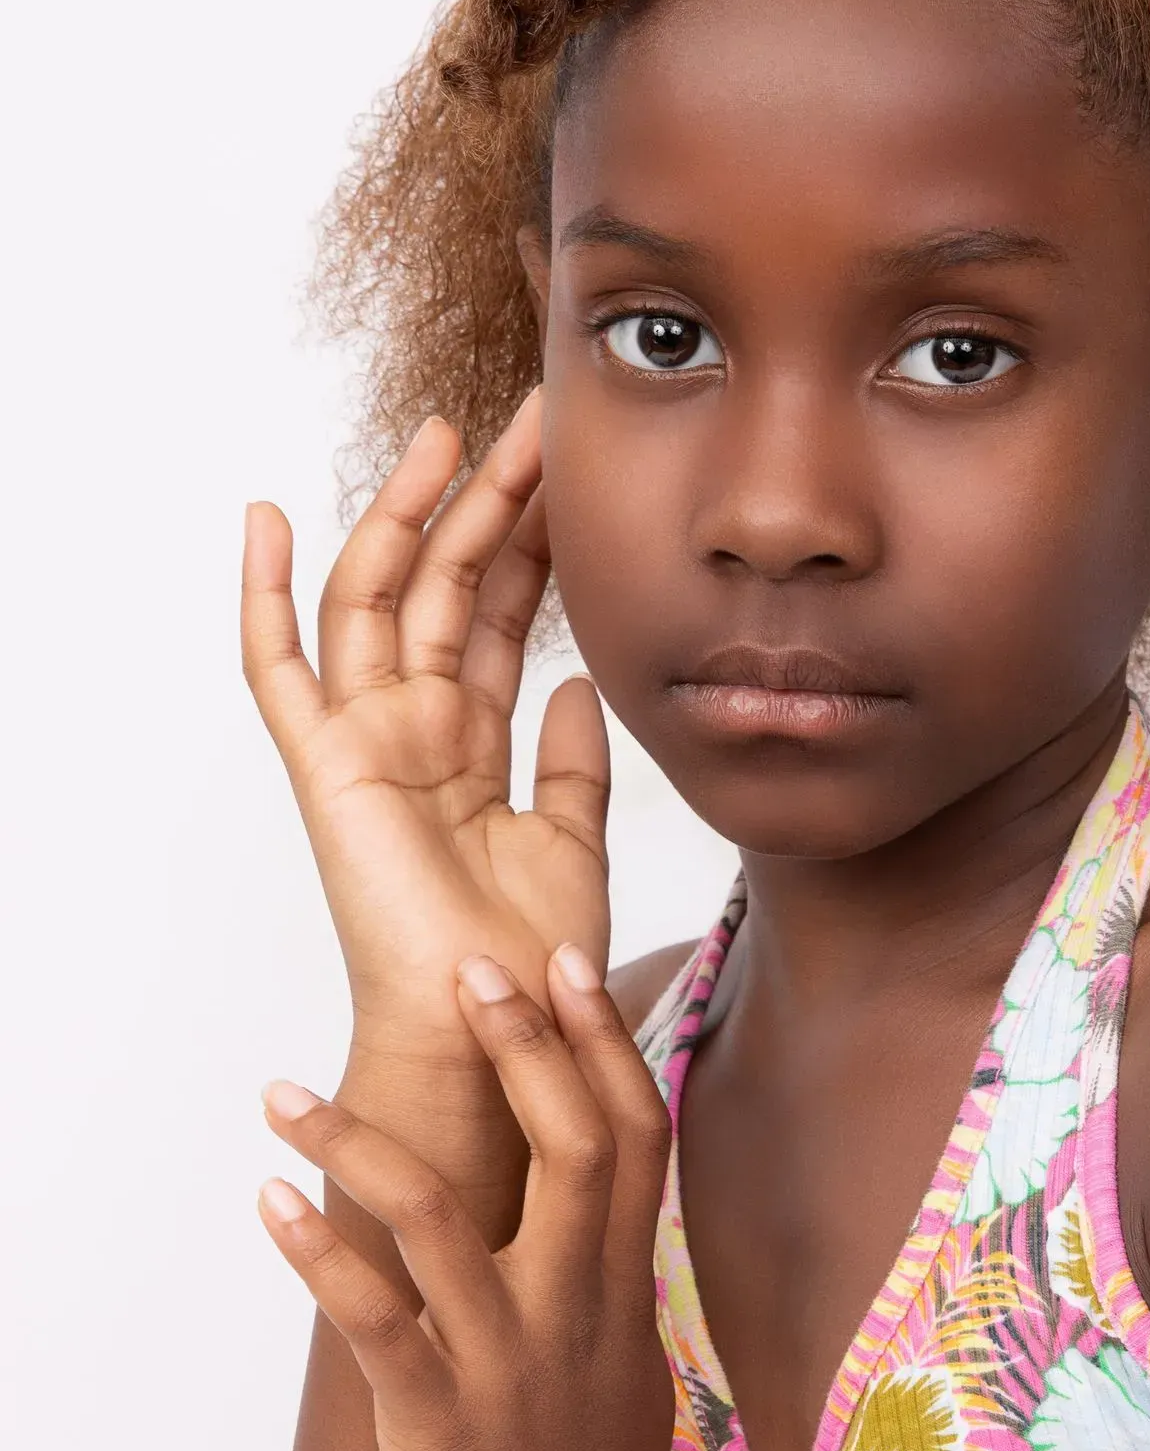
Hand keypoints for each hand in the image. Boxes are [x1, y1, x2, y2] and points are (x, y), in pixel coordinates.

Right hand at [242, 399, 611, 1068]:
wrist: (495, 1033)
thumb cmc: (531, 959)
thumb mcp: (574, 838)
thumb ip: (572, 759)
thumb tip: (582, 679)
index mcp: (472, 744)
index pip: (504, 615)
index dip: (532, 540)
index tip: (566, 467)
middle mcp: (415, 731)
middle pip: (452, 587)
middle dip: (489, 500)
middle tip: (529, 417)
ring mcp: (366, 742)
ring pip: (385, 600)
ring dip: (413, 514)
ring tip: (449, 432)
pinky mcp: (326, 766)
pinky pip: (279, 670)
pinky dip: (266, 594)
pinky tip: (268, 516)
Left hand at [256, 944, 680, 1450]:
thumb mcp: (630, 1369)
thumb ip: (611, 1280)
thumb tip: (602, 1208)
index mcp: (624, 1292)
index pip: (636, 1138)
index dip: (604, 1046)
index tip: (567, 966)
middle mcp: (578, 1310)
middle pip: (573, 1147)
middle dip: (523, 1048)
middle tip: (467, 967)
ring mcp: (511, 1364)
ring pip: (441, 1220)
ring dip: (355, 1144)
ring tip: (280, 1091)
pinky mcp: (440, 1422)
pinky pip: (374, 1321)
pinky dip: (319, 1254)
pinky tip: (269, 1202)